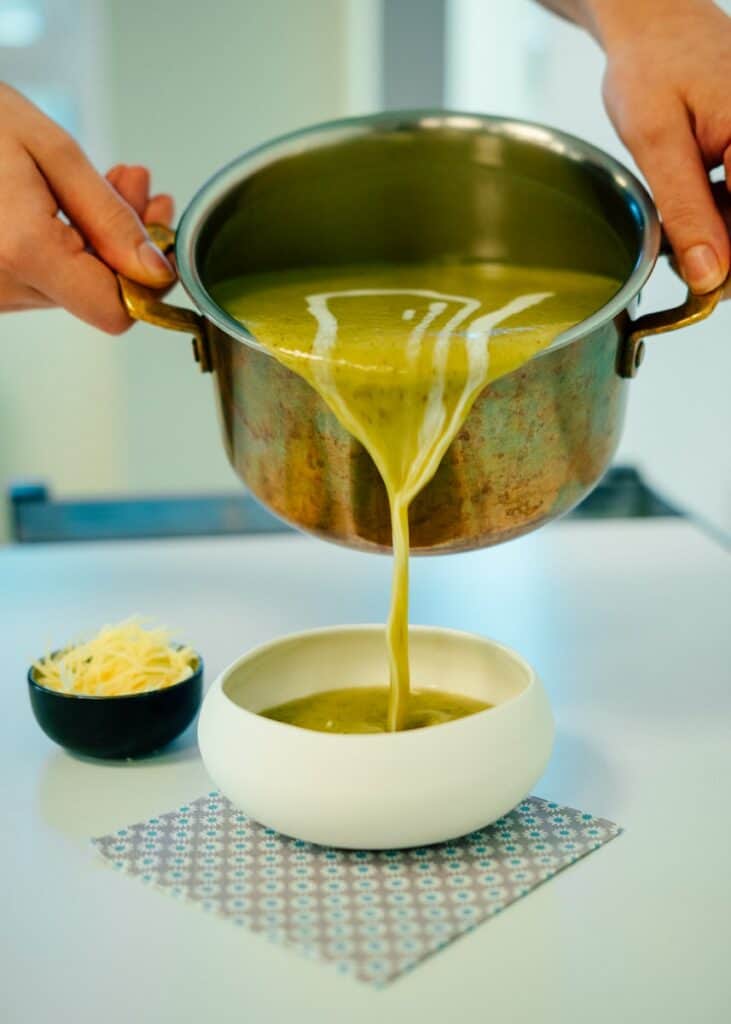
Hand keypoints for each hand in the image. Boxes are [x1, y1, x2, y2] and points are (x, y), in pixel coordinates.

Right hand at [0, 83, 174, 332]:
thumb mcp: (50, 149)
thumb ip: (109, 217)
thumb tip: (155, 271)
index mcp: (23, 252)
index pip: (116, 311)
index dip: (147, 278)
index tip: (156, 230)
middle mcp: (3, 287)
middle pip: (97, 293)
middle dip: (126, 241)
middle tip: (137, 182)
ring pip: (74, 285)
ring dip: (99, 237)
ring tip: (106, 178)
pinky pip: (45, 278)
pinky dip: (67, 244)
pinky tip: (68, 200)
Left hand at [591, 0, 730, 293]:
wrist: (655, 24)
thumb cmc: (652, 68)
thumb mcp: (657, 143)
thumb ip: (687, 210)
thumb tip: (710, 276)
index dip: (728, 268)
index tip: (704, 286)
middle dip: (724, 252)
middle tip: (689, 262)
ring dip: (721, 235)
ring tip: (688, 231)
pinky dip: (722, 213)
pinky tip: (698, 207)